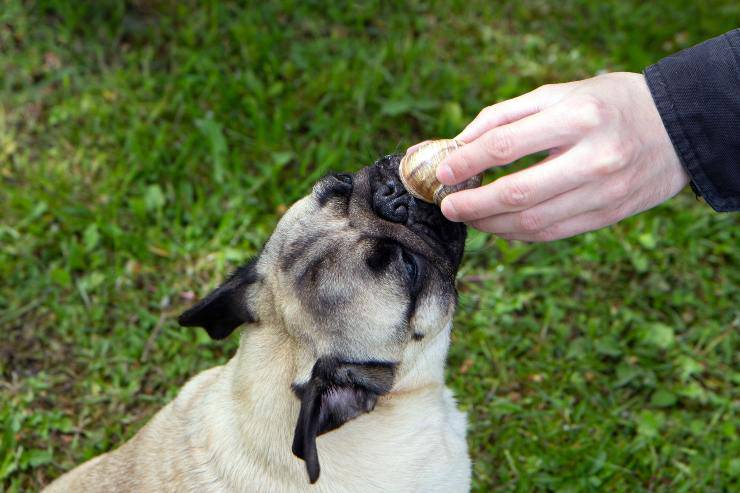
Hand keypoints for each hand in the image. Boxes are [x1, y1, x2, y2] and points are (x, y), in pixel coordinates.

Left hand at [433, 72, 689, 240]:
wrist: (678, 128)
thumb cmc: (606, 105)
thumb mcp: (559, 93)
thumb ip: (506, 115)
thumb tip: (458, 144)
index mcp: (578, 117)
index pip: (506, 145)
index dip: (467, 162)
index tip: (443, 172)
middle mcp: (594, 157)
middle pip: (517, 193)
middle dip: (473, 205)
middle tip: (448, 205)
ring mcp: (604, 192)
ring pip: (533, 221)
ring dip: (491, 224)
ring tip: (469, 216)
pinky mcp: (609, 215)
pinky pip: (552, 233)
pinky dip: (518, 233)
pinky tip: (499, 225)